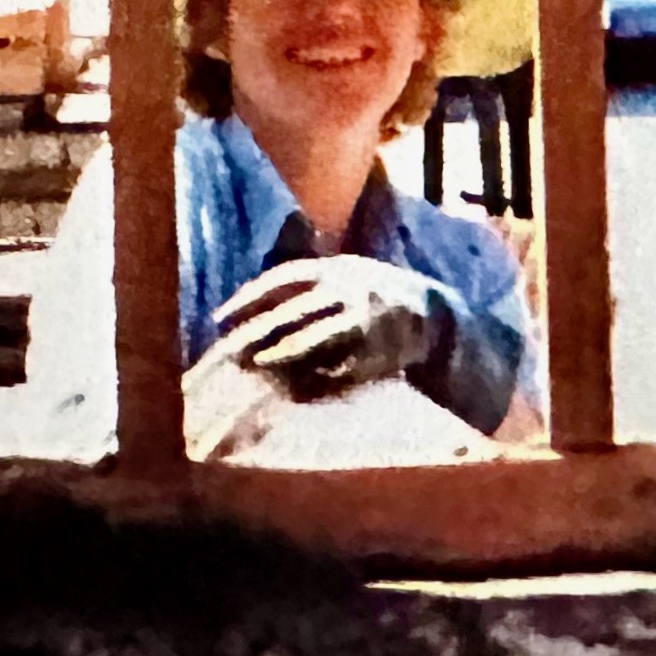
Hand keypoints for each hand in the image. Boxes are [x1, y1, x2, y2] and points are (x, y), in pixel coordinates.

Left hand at [198, 256, 453, 399]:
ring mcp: (367, 321)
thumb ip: (308, 281)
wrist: (434, 316)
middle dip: (261, 332)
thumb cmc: (376, 295)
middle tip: (231, 350)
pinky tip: (292, 387)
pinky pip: (339, 367)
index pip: (286, 278)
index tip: (222, 316)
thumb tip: (252, 298)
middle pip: (296, 311)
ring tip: (257, 366)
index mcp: (340, 268)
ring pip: (315, 340)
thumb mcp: (346, 273)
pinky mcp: (380, 351)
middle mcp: (353, 289)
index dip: (251, 296)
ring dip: (283, 356)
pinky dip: (314, 378)